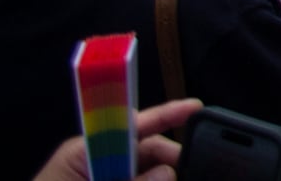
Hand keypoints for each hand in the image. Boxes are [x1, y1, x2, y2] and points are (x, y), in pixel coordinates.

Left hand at [32, 98, 201, 180]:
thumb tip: (167, 172)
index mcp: (84, 152)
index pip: (129, 124)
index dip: (164, 113)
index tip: (195, 108)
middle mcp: (96, 163)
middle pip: (145, 151)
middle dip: (170, 160)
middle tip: (192, 169)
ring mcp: (103, 178)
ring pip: (146, 172)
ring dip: (161, 176)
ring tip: (184, 175)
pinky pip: (138, 180)